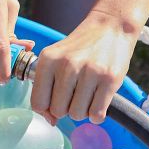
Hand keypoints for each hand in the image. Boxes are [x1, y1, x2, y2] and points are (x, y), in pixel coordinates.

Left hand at [30, 10, 139, 124]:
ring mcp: (90, 72)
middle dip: (65, 109)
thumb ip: (47, 87)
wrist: (111, 26)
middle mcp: (67, 65)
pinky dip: (96, 114)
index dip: (45, 110)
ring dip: (82, 111)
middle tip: (74, 95)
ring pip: (77, 114)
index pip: (38, 102)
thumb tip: (51, 121)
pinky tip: (98, 101)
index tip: (54, 104)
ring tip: (86, 95)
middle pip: (58, 111)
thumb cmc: (80, 48)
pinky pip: (96, 114)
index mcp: (48, 60)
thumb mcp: (56, 58)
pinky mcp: (110, 79)